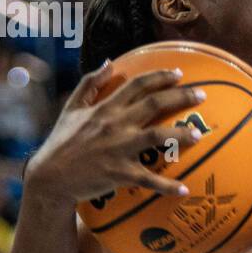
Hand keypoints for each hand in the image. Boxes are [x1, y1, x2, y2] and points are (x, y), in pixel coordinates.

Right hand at [25, 61, 206, 206]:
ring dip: (180, 135)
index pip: (137, 85)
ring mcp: (118, 149)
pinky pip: (148, 180)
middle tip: (202, 95)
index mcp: (105, 108)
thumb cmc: (63, 141)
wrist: (49, 176)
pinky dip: (167, 186)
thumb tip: (110, 63)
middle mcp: (115, 124)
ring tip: (198, 134)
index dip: (160, 76)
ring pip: (157, 137)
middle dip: (181, 97)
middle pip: (154, 104)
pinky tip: (184, 190)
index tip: (179, 73)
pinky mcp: (119, 173)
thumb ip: (90, 83)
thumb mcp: (72, 108)